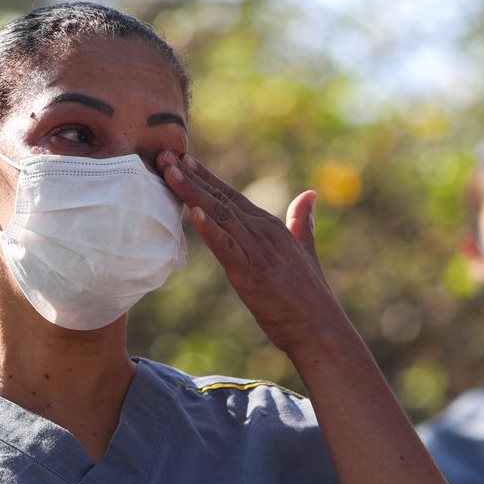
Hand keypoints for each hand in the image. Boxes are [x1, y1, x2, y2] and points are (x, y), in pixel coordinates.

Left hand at [156, 150, 344, 353]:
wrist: (320, 328)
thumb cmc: (310, 296)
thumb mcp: (306, 251)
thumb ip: (302, 222)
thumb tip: (309, 194)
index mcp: (270, 227)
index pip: (232, 196)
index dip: (206, 177)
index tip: (183, 159)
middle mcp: (263, 232)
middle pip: (220, 199)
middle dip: (191, 177)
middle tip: (164, 155)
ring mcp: (258, 250)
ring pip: (219, 216)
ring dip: (192, 193)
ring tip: (170, 172)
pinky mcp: (252, 273)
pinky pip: (227, 247)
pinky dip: (210, 230)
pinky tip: (193, 214)